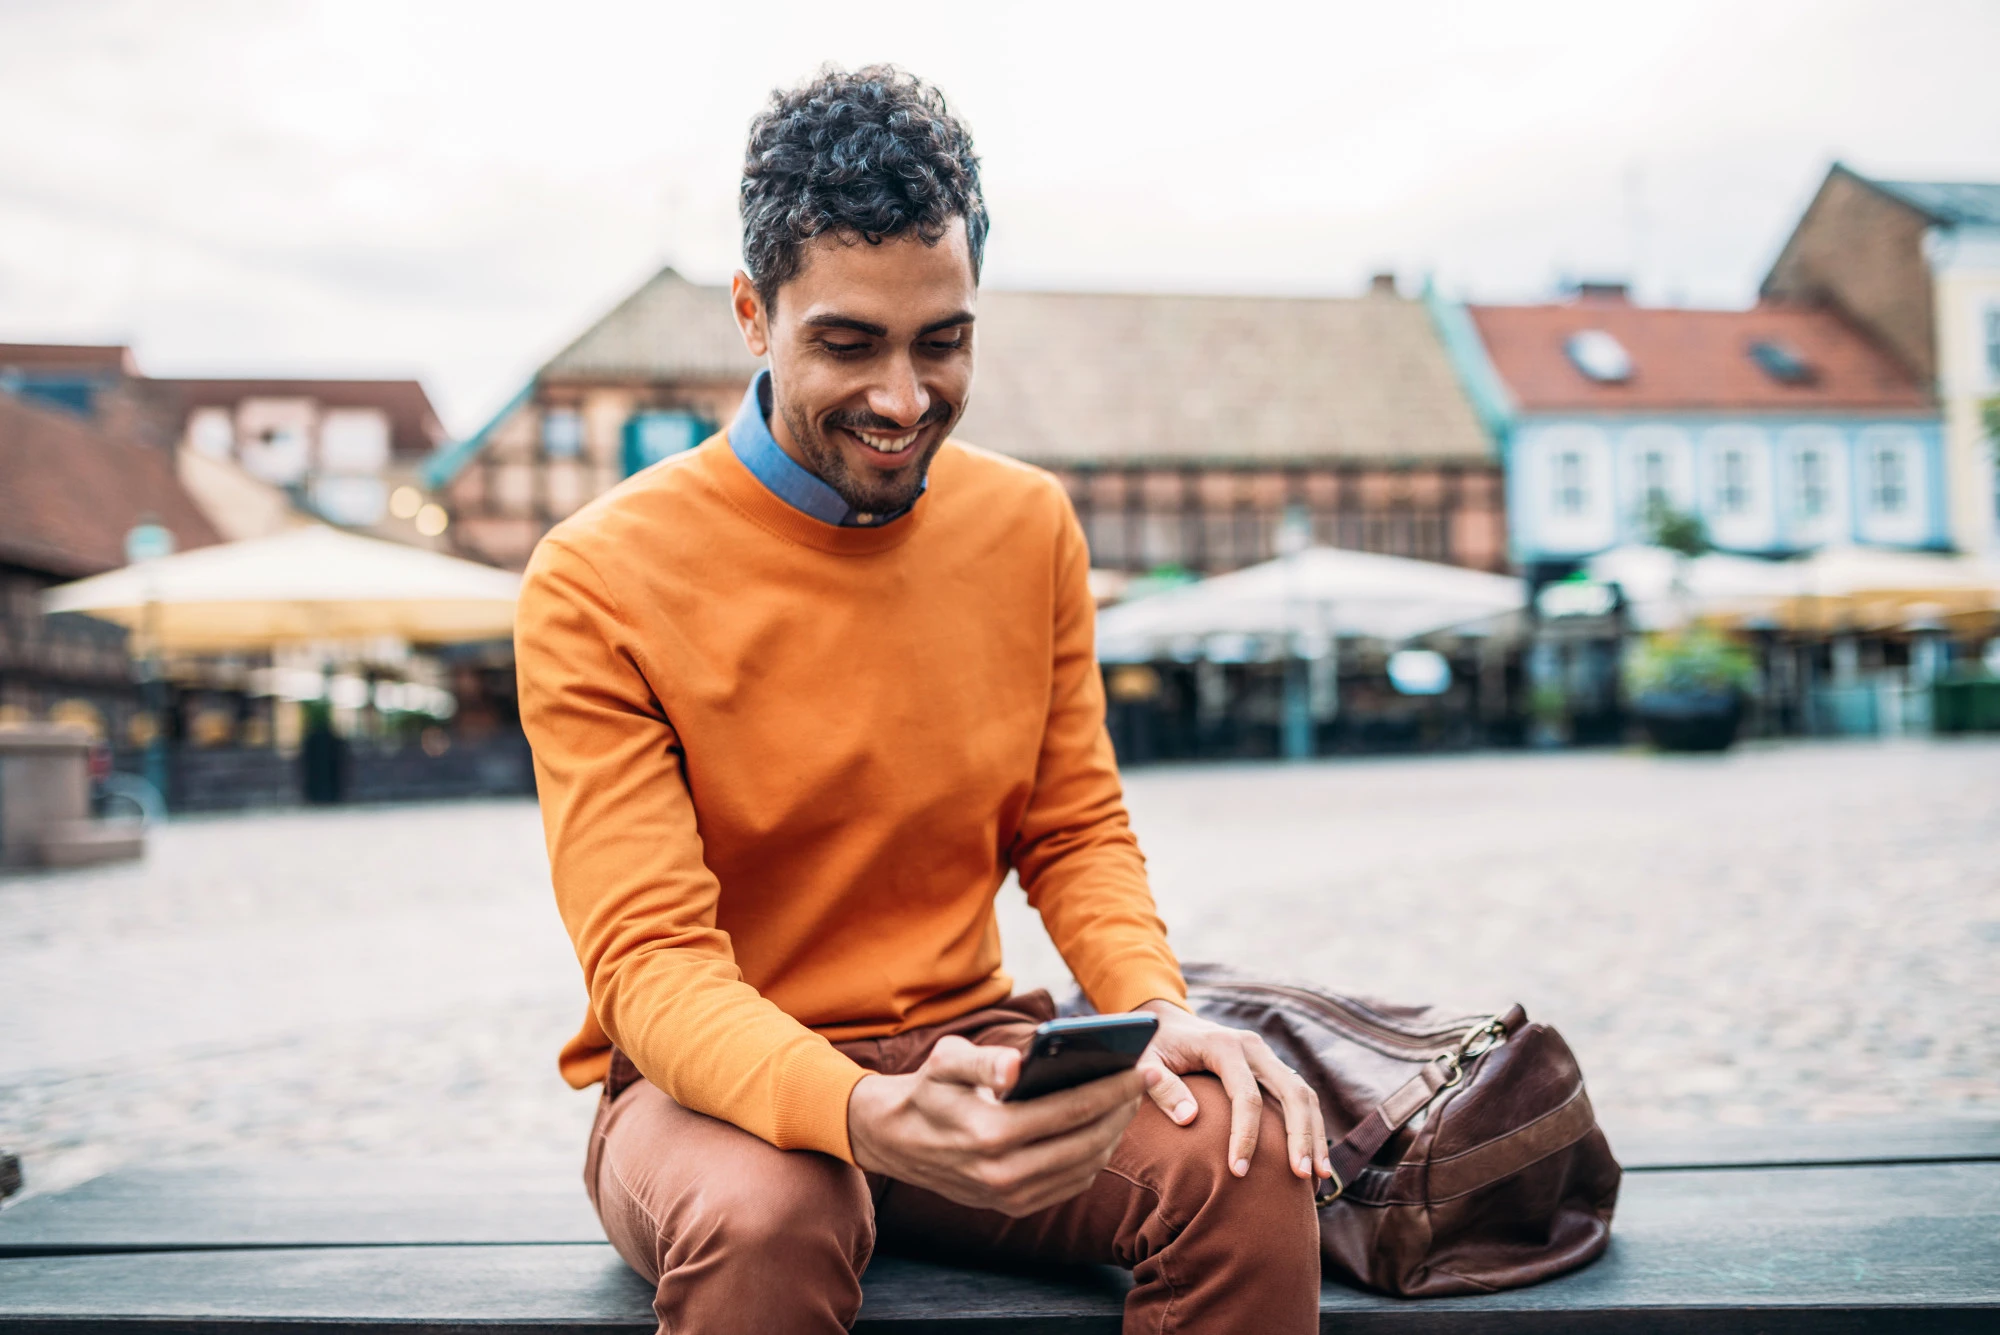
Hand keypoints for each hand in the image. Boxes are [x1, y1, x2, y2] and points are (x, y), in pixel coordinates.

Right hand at [846, 1034, 1153, 1216]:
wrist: (893, 1139)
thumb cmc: (927, 1089)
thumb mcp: (944, 1062)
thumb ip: (982, 1060)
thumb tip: (1018, 1064)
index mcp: (989, 1133)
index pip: (1069, 1111)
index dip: (1111, 1089)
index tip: (1141, 1068)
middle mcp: (1002, 1173)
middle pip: (1086, 1143)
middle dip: (1122, 1110)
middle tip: (1145, 1080)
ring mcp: (1008, 1196)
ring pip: (1083, 1168)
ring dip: (1113, 1135)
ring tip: (1128, 1102)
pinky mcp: (1012, 1207)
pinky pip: (1069, 1185)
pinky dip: (1094, 1158)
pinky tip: (1103, 1129)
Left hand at [1136, 999, 1330, 1182]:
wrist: (1167, 1023)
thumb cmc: (1152, 1047)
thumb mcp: (1144, 1062)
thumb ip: (1161, 1087)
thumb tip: (1188, 1119)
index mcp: (1223, 1045)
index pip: (1245, 1095)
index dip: (1245, 1135)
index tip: (1238, 1171)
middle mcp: (1252, 1047)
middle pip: (1290, 1092)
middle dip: (1299, 1135)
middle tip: (1300, 1175)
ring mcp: (1265, 1056)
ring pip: (1303, 1093)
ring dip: (1314, 1134)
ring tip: (1318, 1175)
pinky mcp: (1270, 1067)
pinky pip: (1298, 1096)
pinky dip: (1310, 1126)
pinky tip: (1312, 1158)